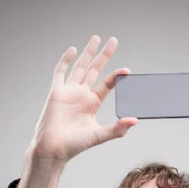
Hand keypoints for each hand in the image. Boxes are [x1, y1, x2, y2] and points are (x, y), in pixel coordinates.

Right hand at [28, 35, 137, 162]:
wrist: (54, 148)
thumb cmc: (75, 145)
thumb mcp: (99, 135)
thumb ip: (117, 128)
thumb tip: (134, 120)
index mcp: (92, 103)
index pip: (107, 84)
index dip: (117, 75)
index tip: (127, 70)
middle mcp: (82, 95)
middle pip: (95, 69)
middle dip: (104, 55)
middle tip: (113, 40)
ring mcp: (69, 91)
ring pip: (80, 66)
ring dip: (87, 52)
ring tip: (96, 38)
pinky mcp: (56, 92)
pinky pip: (60, 72)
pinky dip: (65, 60)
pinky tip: (72, 50)